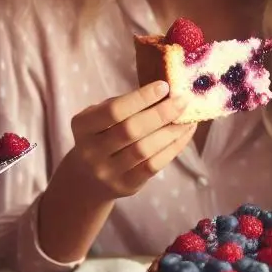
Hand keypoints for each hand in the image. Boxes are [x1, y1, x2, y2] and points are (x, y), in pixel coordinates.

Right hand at [67, 81, 195, 200]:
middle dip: (161, 113)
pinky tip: (185, 133)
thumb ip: (125, 105)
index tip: (164, 86)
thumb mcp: (100, 118)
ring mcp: (107, 171)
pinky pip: (154, 165)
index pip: (114, 110)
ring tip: (188, 118)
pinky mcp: (126, 185)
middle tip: (183, 100)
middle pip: (131, 130)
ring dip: (171, 131)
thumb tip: (165, 92)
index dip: (141, 98)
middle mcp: (91, 151)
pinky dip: (174, 147)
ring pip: (145, 149)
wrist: (87, 179)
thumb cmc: (101, 136)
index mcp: (82, 126)